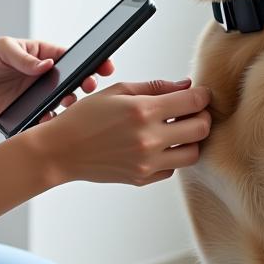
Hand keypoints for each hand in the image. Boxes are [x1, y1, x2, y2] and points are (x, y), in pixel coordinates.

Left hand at [0, 36, 113, 119]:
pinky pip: (41, 121)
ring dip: (69, 105)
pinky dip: (48, 124)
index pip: (72, 58)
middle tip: (90, 86)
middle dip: (85, 84)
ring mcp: (34, 97)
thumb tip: (46, 65)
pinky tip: (50, 123)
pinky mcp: (23, 114)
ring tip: (70, 104)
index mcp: (41, 56)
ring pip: (60, 104)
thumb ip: (24, 57)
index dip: (90, 62)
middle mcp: (42, 78)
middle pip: (71, 82)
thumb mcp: (1, 48)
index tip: (104, 66)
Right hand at [28, 78, 212, 186]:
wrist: (61, 150)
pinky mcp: (142, 178)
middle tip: (193, 111)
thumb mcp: (117, 91)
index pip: (193, 101)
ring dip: (191, 140)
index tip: (200, 94)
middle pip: (201, 129)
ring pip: (193, 153)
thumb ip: (156, 87)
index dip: (202, 95)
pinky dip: (172, 157)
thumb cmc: (84, 118)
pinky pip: (173, 169)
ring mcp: (147, 162)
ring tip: (177, 131)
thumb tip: (185, 85)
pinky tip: (158, 146)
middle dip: (202, 116)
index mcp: (143, 111)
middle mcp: (148, 139)